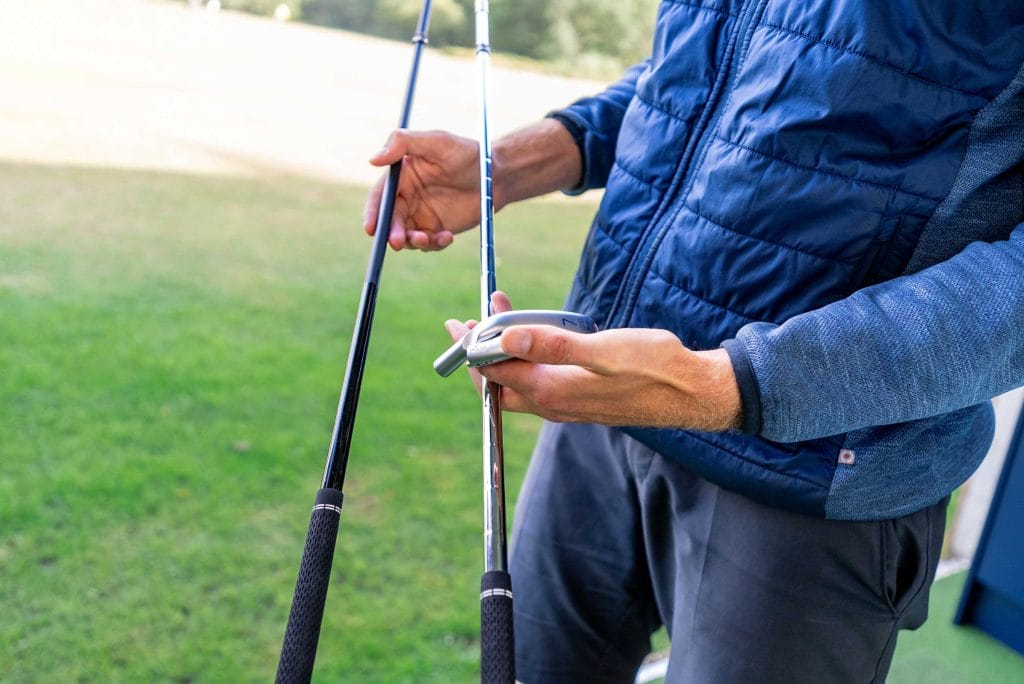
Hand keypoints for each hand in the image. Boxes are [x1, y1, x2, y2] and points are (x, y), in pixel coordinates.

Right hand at [363, 129, 481, 250]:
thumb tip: (372, 159)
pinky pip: (429, 244)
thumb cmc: (467, 153)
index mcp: (401, 177)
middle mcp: (407, 197)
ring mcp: (422, 215)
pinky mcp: (437, 229)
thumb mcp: (437, 141)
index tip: (371, 228)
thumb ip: (403, 143)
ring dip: (412, 242)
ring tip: (427, 239)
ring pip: (407, 236)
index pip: (381, 197)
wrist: (496, 175)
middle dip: (392, 233)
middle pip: (391, 220)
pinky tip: (448, 237)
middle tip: (398, 242)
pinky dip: (434, 245)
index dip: (373, 213)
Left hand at [444, 295, 742, 430]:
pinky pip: (538, 383)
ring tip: (498, 321)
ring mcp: (566, 405)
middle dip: (478, 353)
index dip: (473, 346)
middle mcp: (553, 404)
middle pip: (498, 385)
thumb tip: (506, 339)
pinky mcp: (580, 400)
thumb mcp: (603, 350)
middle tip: (468, 322)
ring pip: (518, 384)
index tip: (460, 322)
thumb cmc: (653, 367)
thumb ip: (552, 345)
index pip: (494, 372)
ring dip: (502, 355)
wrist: (691, 392)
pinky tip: (533, 341)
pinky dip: (525, 361)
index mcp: (551, 391)